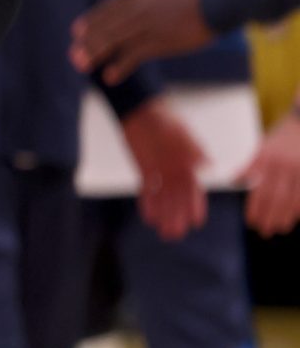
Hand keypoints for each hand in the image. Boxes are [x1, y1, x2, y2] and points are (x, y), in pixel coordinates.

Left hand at [70, 0, 213, 83]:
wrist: (218, 3)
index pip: (108, 8)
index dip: (91, 20)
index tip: (77, 30)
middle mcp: (137, 9)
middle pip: (105, 26)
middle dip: (87, 41)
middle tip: (72, 54)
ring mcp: (146, 26)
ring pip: (113, 41)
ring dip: (95, 54)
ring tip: (81, 66)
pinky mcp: (159, 42)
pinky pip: (133, 55)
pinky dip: (120, 67)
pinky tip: (109, 77)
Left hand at [120, 99, 208, 240]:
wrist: (141, 112)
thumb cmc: (164, 120)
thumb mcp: (178, 133)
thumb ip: (192, 149)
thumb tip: (207, 165)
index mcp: (188, 165)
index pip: (194, 190)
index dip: (195, 206)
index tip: (196, 222)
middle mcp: (176, 172)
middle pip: (178, 199)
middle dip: (178, 217)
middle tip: (176, 235)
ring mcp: (161, 173)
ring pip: (164, 199)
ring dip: (165, 215)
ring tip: (164, 233)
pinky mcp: (145, 171)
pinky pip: (148, 191)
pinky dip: (148, 204)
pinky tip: (149, 218)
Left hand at [241, 112, 299, 236]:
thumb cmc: (279, 140)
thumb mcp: (260, 149)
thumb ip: (248, 167)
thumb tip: (232, 181)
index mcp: (264, 159)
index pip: (257, 188)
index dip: (254, 208)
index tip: (251, 222)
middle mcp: (280, 164)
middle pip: (274, 197)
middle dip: (268, 216)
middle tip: (264, 231)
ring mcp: (297, 168)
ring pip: (291, 198)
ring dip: (285, 216)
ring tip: (279, 228)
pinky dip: (299, 207)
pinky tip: (295, 217)